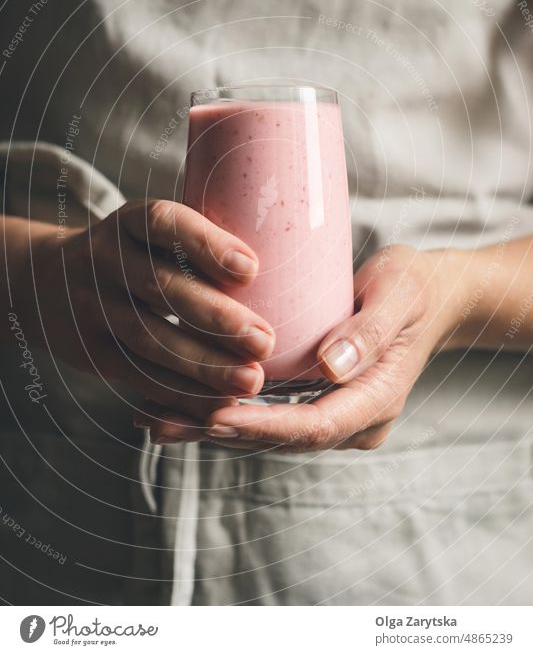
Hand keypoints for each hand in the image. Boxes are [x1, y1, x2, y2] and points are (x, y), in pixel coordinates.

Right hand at [18, 200, 274, 418]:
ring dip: (203, 365)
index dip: (205, 244)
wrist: (44, 283)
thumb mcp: (148, 233)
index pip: (162, 223)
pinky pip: (136, 375)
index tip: (252, 268)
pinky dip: (179, 394)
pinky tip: (217, 404)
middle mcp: (105, 260)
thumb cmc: (130, 255)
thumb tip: (289, 259)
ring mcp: (92, 307)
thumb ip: (196, 245)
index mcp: (127, 223)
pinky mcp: (91, 352)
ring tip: (251, 380)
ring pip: (148, 338)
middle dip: (215, 318)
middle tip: (264, 340)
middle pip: (158, 288)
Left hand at [138, 245, 459, 448]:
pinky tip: (183, 404)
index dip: (261, 426)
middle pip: (281, 439)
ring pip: (268, 433)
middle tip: (159, 420)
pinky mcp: (317, 402)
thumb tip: (331, 367)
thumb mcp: (399, 295)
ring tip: (153, 417)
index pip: (314, 426)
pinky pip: (268, 416)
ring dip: (212, 427)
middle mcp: (354, 420)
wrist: (430, 297)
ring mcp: (336, 416)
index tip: (213, 416)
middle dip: (220, 431)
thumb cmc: (414, 287)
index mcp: (377, 400)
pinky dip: (227, 413)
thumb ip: (370, 331)